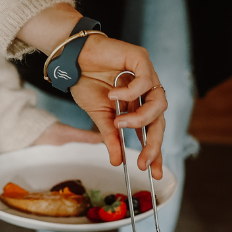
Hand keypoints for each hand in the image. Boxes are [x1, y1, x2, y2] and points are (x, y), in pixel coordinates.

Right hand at [15, 4, 166, 177]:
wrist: (72, 59)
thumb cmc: (86, 82)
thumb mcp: (99, 116)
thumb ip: (111, 136)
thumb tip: (116, 161)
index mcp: (138, 106)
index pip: (152, 131)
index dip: (155, 151)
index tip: (154, 173)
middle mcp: (147, 92)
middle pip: (160, 120)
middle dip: (153, 144)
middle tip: (143, 161)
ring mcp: (146, 75)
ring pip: (159, 103)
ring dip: (140, 118)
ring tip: (120, 122)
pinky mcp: (141, 59)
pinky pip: (146, 81)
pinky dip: (130, 93)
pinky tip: (113, 94)